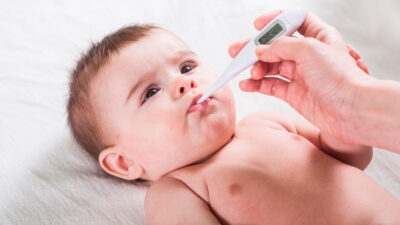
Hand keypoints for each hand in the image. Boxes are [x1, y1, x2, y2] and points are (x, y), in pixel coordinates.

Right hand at [229, 10, 369, 141]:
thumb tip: (261, 50)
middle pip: (276, 45)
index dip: (275, 20)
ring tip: (250, 72)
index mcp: (317, 36)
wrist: (351, 110)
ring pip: (271, 66)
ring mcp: (300, 74)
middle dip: (255, 47)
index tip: (257, 25)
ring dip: (256, 67)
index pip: (294, 21)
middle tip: (236, 51)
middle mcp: (308, 54)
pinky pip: (271, 86)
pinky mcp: (294, 94)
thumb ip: (280, 46)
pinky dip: (257, 85)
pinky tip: (246, 85)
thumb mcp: (308, 49)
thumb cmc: (339, 77)